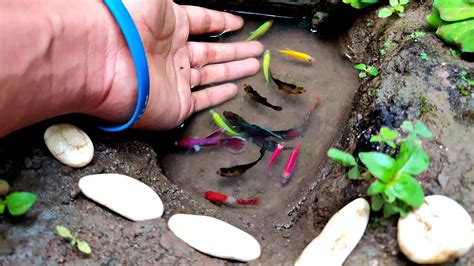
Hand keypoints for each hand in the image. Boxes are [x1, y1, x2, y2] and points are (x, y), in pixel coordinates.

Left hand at [96, 1, 262, 129]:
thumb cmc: (129, 17)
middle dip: (235, 49)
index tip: (238, 23)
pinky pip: (204, 100)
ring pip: (212, 74)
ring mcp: (176, 79)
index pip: (203, 22)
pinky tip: (234, 89)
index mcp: (170, 24)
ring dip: (234, 70)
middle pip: (212, 51)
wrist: (105, 57)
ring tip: (256, 64)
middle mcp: (174, 52)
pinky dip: (219, 95)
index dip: (221, 22)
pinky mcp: (177, 104)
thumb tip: (188, 4)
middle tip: (256, 48)